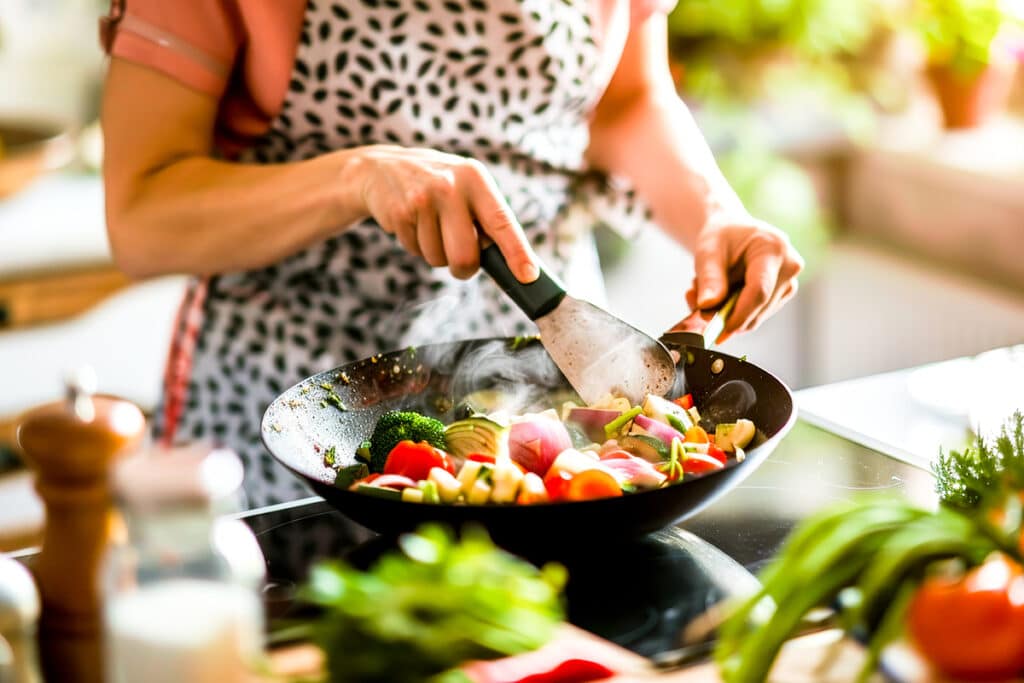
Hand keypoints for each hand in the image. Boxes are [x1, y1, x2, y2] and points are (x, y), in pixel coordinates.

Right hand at [352, 145, 538, 281]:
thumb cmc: (438, 186)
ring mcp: (423, 199)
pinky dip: (416, 246)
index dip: (517, 252)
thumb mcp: (466, 187)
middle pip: (466, 255)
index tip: (528, 276)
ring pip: (438, 258)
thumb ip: (488, 219)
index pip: (502, 222)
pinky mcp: (400, 213)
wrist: (382, 168)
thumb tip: (516, 263)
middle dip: (464, 268)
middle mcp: (451, 185)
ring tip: (429, 226)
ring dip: (436, 253)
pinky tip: (413, 223)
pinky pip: (416, 252)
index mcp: (475, 178)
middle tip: (460, 262)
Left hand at [671, 218, 803, 343]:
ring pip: (756, 316)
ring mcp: (789, 283)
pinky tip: (721, 294)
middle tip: (694, 298)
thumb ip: (710, 279)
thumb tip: (707, 307)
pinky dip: (734, 312)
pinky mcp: (782, 296)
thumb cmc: (721, 237)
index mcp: (773, 249)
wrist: (732, 231)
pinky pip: (755, 316)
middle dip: (726, 313)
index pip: (759, 291)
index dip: (739, 314)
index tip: (719, 329)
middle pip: (759, 307)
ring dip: (727, 313)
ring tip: (707, 290)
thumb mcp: (708, 252)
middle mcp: (789, 267)